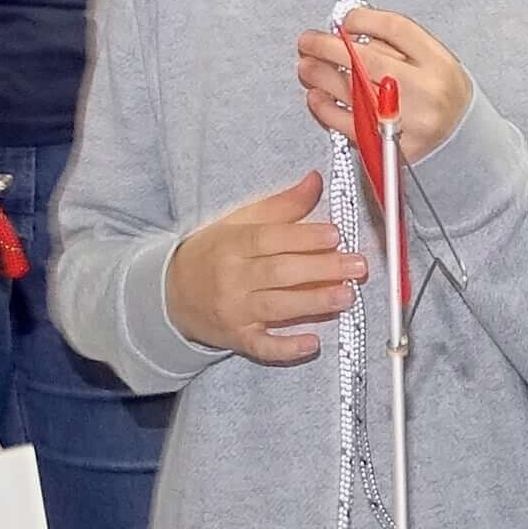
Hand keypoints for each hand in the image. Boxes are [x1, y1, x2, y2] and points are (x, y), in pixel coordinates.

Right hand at [166, 169, 366, 364]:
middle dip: (321, 269)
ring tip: (346, 296)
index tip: (335, 234)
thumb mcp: (238, 223)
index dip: (303, 237)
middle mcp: (232, 277)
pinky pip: (262, 346)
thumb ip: (281, 205)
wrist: (171, 294)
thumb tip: (316, 181)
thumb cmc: (212, 254)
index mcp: (232, 244)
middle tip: (356, 266)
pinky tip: (312, 343)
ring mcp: (234, 310)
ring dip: (314, 303)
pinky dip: (287, 348)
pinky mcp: (237, 337)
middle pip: (279, 272)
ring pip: (277, 307)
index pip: (270, 239)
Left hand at [295, 9, 473, 160]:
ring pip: (352, 90)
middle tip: (308, 41)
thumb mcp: (435, 64)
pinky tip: (316, 95)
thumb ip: (397, 47)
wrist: (463, 145)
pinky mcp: (389, 145)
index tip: (344, 21)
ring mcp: (406, 119)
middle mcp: (424, 89)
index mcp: (438, 62)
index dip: (361, 19)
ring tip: (306, 65)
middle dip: (328, 46)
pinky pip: (347, 123)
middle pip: (367, 59)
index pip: (394, 28)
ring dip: (320, 75)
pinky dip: (325, 108)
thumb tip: (347, 34)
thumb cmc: (443, 99)